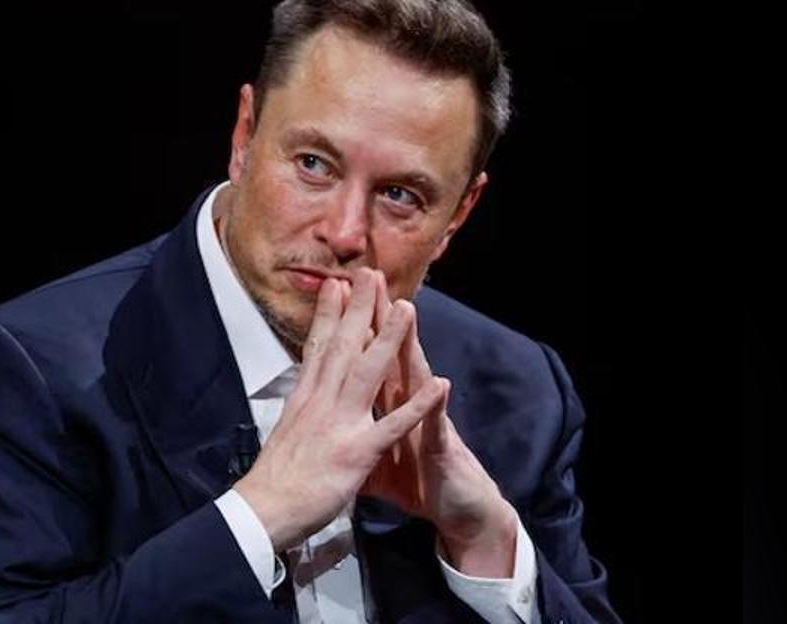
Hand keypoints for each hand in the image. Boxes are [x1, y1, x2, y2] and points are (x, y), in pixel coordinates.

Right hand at [233, 268, 447, 551]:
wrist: (263, 512)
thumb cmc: (272, 481)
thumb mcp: (283, 434)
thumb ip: (298, 413)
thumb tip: (299, 398)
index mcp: (304, 400)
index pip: (318, 348)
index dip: (329, 314)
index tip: (338, 285)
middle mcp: (320, 402)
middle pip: (342, 346)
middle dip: (359, 308)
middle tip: (372, 273)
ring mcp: (339, 424)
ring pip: (368, 371)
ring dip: (389, 338)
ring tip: (408, 308)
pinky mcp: (356, 452)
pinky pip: (393, 425)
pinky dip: (418, 405)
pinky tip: (439, 385)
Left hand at [360, 272, 517, 576]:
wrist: (457, 509)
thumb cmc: (416, 482)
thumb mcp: (374, 456)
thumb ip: (356, 429)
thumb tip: (330, 417)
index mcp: (385, 405)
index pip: (363, 359)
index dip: (349, 328)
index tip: (334, 293)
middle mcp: (406, 405)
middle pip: (388, 354)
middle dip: (376, 317)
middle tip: (368, 278)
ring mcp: (426, 421)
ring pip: (416, 377)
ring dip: (411, 345)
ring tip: (406, 310)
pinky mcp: (441, 448)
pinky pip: (437, 427)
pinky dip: (435, 407)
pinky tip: (441, 385)